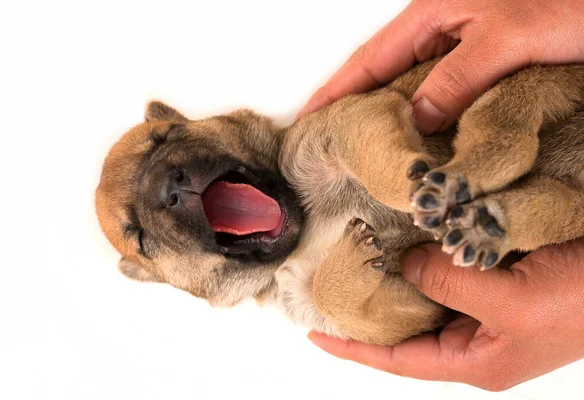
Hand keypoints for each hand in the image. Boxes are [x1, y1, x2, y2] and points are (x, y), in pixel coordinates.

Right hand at [298, 0, 583, 132]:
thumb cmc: (572, 1)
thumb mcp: (509, 39)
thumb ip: (457, 78)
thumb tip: (417, 118)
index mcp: (436, 12)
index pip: (370, 59)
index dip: (335, 89)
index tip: (306, 116)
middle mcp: (442, 26)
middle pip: (382, 70)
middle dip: (351, 102)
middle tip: (328, 139)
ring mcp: (461, 42)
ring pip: (411, 82)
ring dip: (386, 112)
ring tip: (362, 143)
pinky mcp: (482, 58)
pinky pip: (440, 89)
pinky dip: (424, 113)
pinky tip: (419, 133)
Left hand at [308, 240, 583, 390]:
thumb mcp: (513, 304)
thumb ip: (451, 286)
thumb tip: (407, 264)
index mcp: (475, 359)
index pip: (397, 359)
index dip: (354, 348)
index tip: (315, 333)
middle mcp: (475, 337)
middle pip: (406, 327)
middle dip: (370, 308)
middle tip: (333, 283)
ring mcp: (487, 308)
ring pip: (426, 294)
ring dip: (396, 276)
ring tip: (359, 256)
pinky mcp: (497, 277)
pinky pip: (448, 269)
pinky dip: (425, 255)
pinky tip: (406, 236)